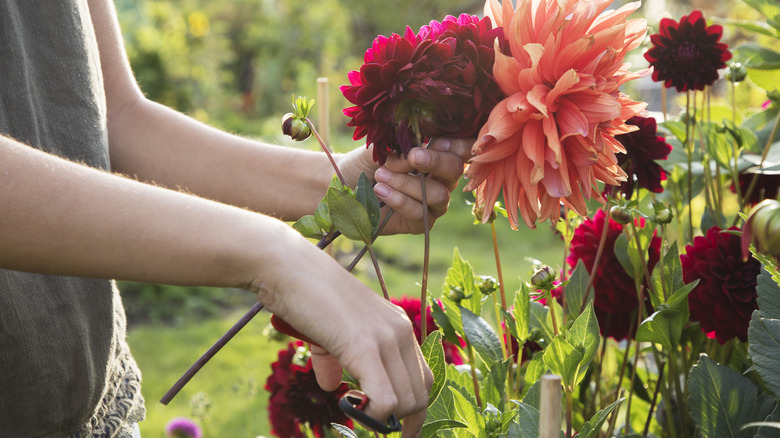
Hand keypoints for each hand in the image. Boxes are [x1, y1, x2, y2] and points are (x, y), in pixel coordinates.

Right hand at [252, 229, 432, 436]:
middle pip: (420, 395)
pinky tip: (349, 410)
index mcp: (396, 327)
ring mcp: (385, 339)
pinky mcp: (365, 347)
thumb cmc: (304, 296)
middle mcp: (400, 331)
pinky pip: (385, 399)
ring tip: (357, 420)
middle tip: (374, 432)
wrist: (288, 268)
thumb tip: (333, 387)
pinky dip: (373, 416)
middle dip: (402, 423)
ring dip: (385, 422)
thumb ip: (334, 360)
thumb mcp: (327, 333)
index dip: (410, 410)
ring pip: (407, 401)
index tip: (390, 426)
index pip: (423, 380)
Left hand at [339, 138, 474, 234]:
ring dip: (408, 183)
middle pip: (455, 170)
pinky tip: (381, 191)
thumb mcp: (381, 149)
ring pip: (438, 194)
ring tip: (380, 176)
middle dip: (435, 162)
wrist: (345, 185)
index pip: (461, 149)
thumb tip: (413, 155)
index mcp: (437, 156)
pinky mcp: (419, 224)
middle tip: (413, 156)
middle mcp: (440, 180)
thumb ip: (399, 149)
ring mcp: (432, 204)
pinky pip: (420, 214)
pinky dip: (400, 201)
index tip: (435, 141)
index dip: (456, 145)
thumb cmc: (366, 162)